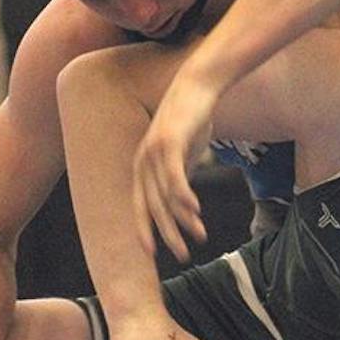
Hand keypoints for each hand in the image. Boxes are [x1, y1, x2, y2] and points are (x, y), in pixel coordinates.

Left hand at [132, 72, 218, 261]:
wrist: (199, 84)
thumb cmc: (193, 117)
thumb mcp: (185, 152)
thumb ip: (181, 174)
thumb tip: (185, 200)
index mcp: (143, 166)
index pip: (140, 205)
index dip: (146, 230)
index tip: (154, 254)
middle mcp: (143, 161)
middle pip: (151, 206)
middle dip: (166, 233)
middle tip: (180, 256)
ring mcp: (154, 151)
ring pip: (165, 195)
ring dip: (182, 219)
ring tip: (198, 237)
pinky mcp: (169, 141)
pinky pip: (174, 175)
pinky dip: (183, 195)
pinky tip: (194, 211)